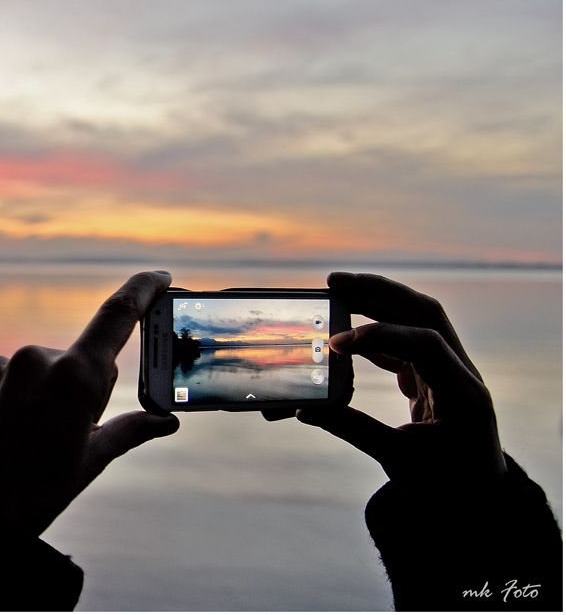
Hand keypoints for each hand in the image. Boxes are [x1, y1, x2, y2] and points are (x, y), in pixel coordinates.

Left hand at [0, 271, 180, 536]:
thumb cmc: (35, 492)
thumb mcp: (90, 462)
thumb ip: (131, 430)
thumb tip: (166, 421)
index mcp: (74, 376)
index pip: (117, 317)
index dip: (142, 291)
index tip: (159, 278)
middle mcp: (35, 358)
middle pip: (78, 360)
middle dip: (82, 388)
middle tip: (67, 435)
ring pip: (40, 371)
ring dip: (44, 394)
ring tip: (28, 440)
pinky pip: (6, 379)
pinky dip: (13, 399)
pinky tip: (4, 432)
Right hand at [289, 272, 507, 498]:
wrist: (477, 502)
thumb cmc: (445, 486)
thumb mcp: (399, 461)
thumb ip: (353, 429)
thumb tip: (307, 410)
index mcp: (462, 392)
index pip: (424, 343)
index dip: (378, 336)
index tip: (336, 344)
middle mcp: (460, 372)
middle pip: (424, 313)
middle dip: (379, 292)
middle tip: (334, 282)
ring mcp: (448, 371)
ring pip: (415, 321)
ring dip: (377, 302)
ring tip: (337, 291)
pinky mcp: (433, 378)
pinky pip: (405, 342)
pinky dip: (376, 332)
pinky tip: (347, 334)